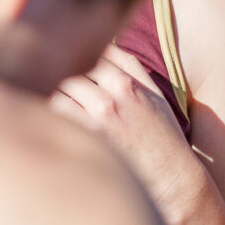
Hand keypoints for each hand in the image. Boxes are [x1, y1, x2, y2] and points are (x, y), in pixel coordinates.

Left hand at [51, 47, 208, 224]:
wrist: (172, 182)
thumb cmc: (162, 139)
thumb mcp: (155, 98)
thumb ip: (132, 69)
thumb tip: (108, 43)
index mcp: (128, 84)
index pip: (88, 56)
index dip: (77, 64)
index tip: (73, 74)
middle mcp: (112, 97)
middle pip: (68, 72)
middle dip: (62, 80)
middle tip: (58, 92)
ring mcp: (98, 118)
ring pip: (57, 91)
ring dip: (54, 97)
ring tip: (57, 109)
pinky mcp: (88, 139)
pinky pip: (55, 115)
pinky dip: (52, 116)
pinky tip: (58, 127)